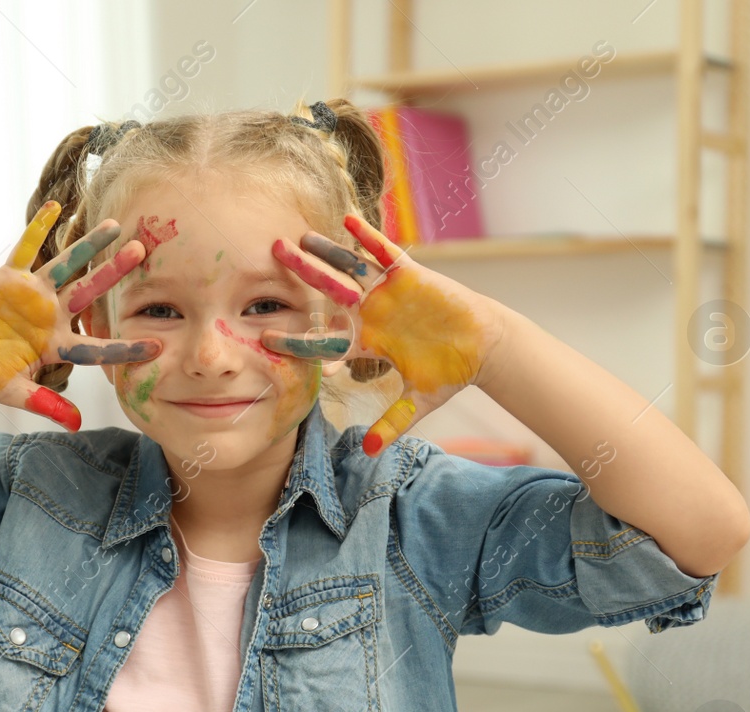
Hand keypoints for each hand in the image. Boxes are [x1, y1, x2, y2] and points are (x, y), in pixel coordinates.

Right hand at [0, 201, 160, 431]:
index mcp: (56, 344)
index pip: (97, 346)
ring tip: (113, 225)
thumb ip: (45, 404)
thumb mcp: (14, 392)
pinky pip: (27, 249)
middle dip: (114, 273)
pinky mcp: (10, 278)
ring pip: (66, 265)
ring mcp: (32, 294)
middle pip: (90, 291)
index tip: (156, 345)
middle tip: (142, 252)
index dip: (125, 347)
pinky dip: (39, 228)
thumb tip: (77, 424)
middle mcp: (51, 315)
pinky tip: (56, 208)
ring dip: (88, 245)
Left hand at [261, 214, 506, 455]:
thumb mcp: (418, 403)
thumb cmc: (450, 371)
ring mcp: (388, 292)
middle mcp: (371, 313)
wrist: (483, 347)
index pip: (325, 341)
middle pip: (328, 291)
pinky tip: (348, 221)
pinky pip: (385, 253)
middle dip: (301, 275)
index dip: (298, 340)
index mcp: (368, 342)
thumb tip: (371, 451)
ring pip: (351, 267)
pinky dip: (368, 237)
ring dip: (327, 252)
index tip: (267, 339)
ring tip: (302, 236)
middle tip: (271, 256)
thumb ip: (393, 423)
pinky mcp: (411, 275)